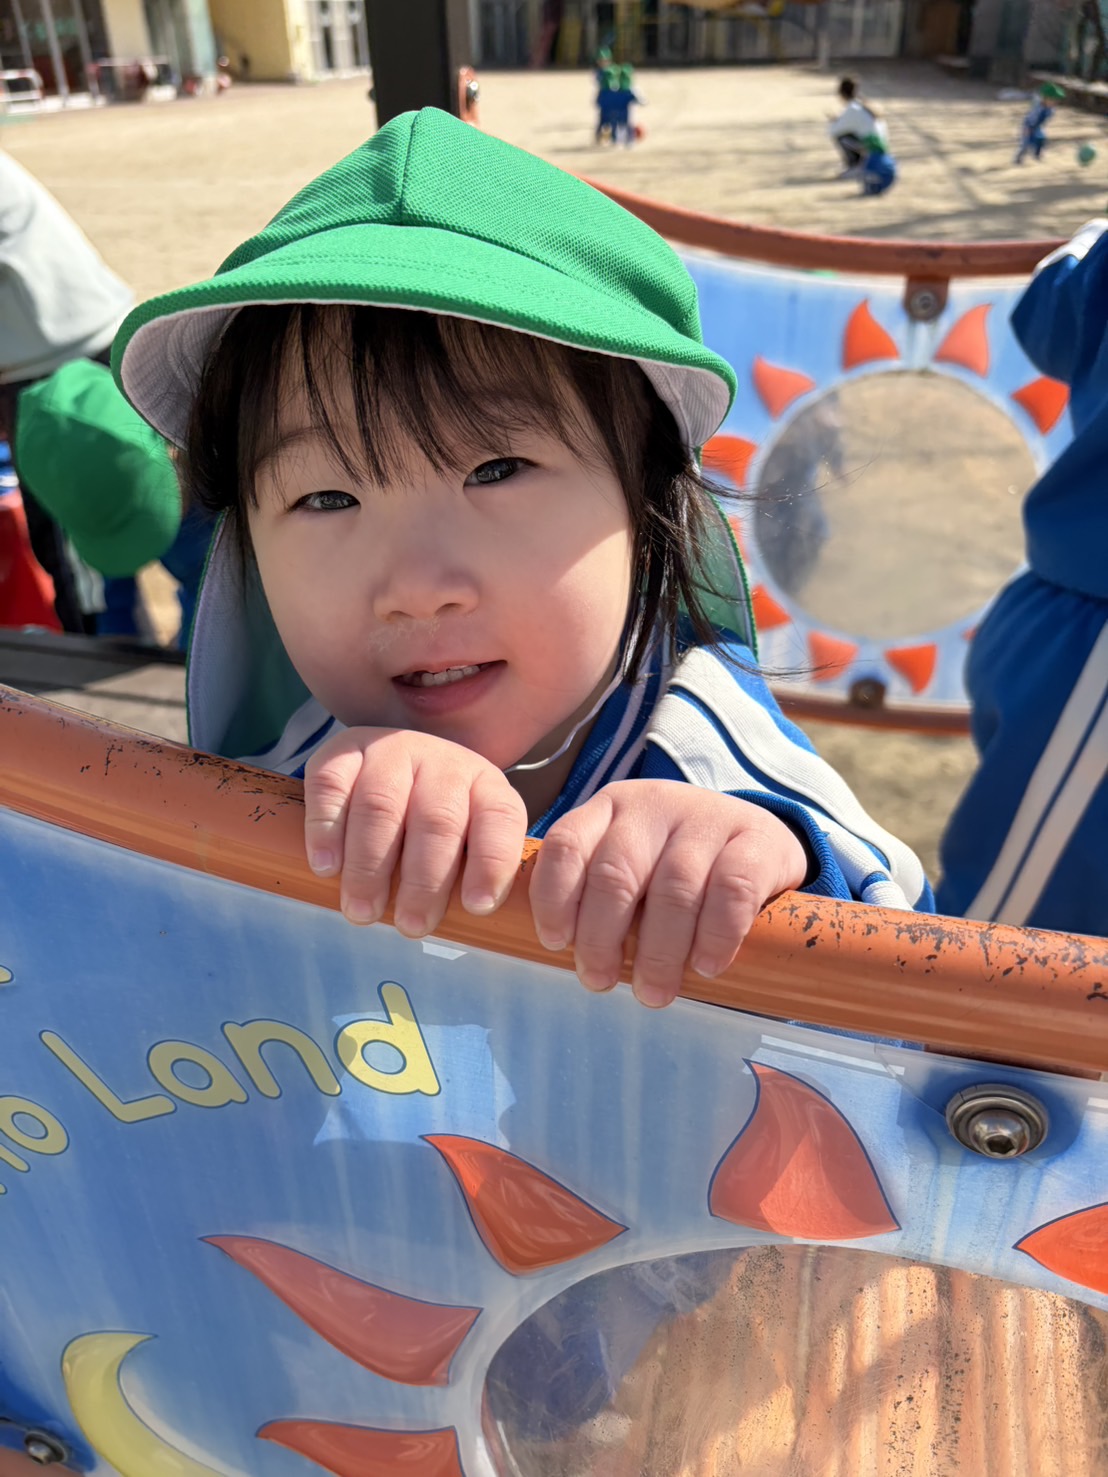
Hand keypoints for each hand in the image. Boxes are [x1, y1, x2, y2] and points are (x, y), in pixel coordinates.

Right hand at [304, 728, 526, 935]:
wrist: (397, 761)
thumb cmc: (437, 825)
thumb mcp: (468, 842)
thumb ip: (470, 876)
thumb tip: (469, 934)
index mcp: (486, 787)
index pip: (499, 819)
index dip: (491, 863)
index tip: (477, 907)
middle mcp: (443, 762)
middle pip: (436, 820)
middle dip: (424, 879)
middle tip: (411, 925)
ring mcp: (392, 751)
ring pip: (380, 805)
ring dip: (370, 864)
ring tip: (363, 910)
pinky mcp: (344, 749)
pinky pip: (331, 785)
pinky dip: (326, 829)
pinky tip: (326, 868)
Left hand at [529, 781, 808, 1008]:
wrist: (761, 841)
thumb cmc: (679, 870)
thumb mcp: (633, 866)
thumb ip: (598, 895)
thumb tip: (562, 955)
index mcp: (611, 809)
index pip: (566, 845)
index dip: (554, 898)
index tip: (556, 944)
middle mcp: (654, 806)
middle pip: (616, 873)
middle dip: (601, 937)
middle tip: (599, 981)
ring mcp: (707, 818)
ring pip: (673, 888)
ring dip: (658, 951)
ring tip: (653, 991)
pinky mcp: (758, 839)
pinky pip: (732, 890)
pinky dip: (715, 935)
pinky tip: (705, 966)